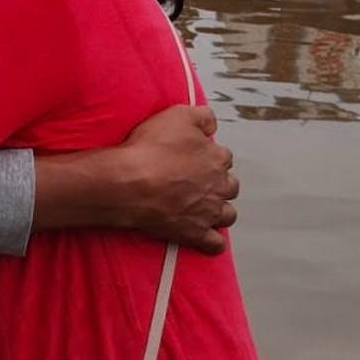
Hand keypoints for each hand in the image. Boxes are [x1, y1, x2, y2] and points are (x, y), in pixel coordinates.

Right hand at [32, 105, 236, 254]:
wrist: (130, 182)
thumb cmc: (151, 149)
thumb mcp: (178, 115)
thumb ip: (203, 116)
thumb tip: (212, 123)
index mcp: (217, 159)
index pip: (223, 156)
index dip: (208, 156)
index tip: (195, 157)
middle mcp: (219, 186)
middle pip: (230, 186)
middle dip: (218, 184)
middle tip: (198, 181)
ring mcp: (208, 212)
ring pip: (228, 214)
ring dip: (219, 210)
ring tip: (204, 206)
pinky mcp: (195, 233)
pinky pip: (215, 244)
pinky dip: (212, 240)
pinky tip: (204, 235)